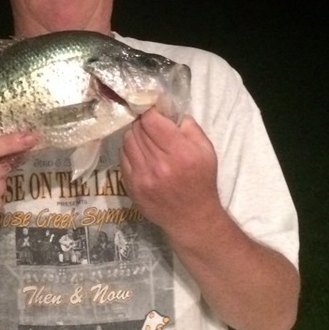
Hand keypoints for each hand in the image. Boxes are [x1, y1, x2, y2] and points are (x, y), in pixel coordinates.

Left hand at [119, 110, 219, 234]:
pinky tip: (139, 153)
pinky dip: (128, 150)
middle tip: (149, 125)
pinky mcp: (131, 186)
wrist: (191, 218)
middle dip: (142, 123)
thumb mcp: (206, 151)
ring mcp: (142, 177)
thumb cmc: (201, 181)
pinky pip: (122, 157)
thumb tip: (167, 111)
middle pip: (137, 129)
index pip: (150, 120)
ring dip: (134, 135)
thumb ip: (189, 127)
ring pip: (126, 141)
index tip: (154, 113)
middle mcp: (159, 164)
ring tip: (144, 139)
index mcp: (180, 153)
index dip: (150, 113)